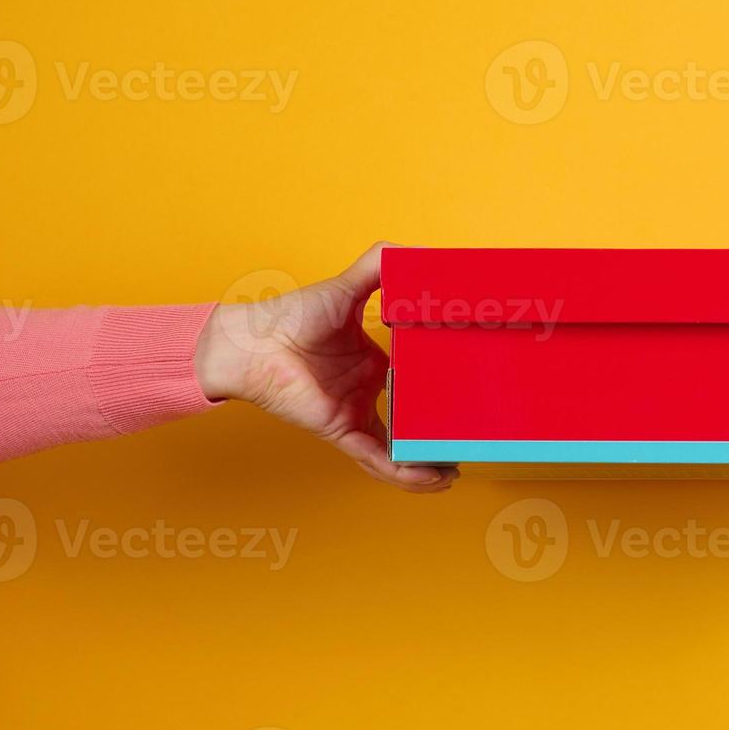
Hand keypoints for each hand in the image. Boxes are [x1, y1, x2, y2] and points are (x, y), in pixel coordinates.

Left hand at [194, 242, 457, 492]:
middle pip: (412, 419)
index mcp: (372, 364)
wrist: (253, 342)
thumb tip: (411, 251)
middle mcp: (366, 393)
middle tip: (475, 435)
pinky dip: (405, 473)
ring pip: (399, 449)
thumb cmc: (291, 316)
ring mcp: (355, 414)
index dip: (441, 386)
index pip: (415, 380)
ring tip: (458, 469)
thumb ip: (377, 267)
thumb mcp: (346, 288)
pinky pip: (379, 460)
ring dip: (428, 463)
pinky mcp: (342, 431)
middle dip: (439, 432)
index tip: (473, 385)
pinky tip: (433, 478)